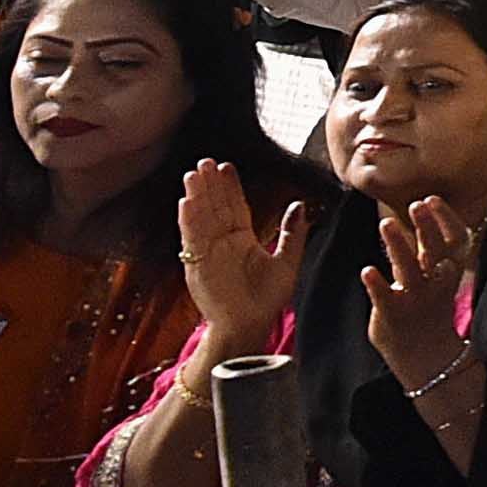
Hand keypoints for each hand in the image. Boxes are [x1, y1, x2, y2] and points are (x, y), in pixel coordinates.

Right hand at [173, 158, 312, 345]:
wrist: (249, 325)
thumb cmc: (266, 299)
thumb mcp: (287, 262)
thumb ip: (293, 234)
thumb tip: (300, 205)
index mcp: (242, 239)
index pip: (235, 206)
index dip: (230, 187)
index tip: (226, 166)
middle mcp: (222, 242)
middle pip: (215, 207)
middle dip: (210, 184)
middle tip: (205, 161)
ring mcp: (208, 252)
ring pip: (201, 218)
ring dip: (196, 196)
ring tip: (193, 174)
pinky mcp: (196, 264)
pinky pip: (192, 239)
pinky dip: (189, 220)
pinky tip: (187, 202)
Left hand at [363, 197, 482, 395]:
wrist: (426, 356)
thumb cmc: (428, 307)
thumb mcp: (437, 277)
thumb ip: (429, 249)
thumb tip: (421, 212)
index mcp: (449, 270)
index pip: (456, 239)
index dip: (446, 218)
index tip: (431, 198)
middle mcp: (436, 282)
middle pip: (435, 249)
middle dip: (428, 226)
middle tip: (416, 204)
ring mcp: (415, 299)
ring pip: (410, 270)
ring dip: (399, 246)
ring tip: (386, 224)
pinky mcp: (393, 315)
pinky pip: (385, 297)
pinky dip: (377, 284)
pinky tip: (366, 270)